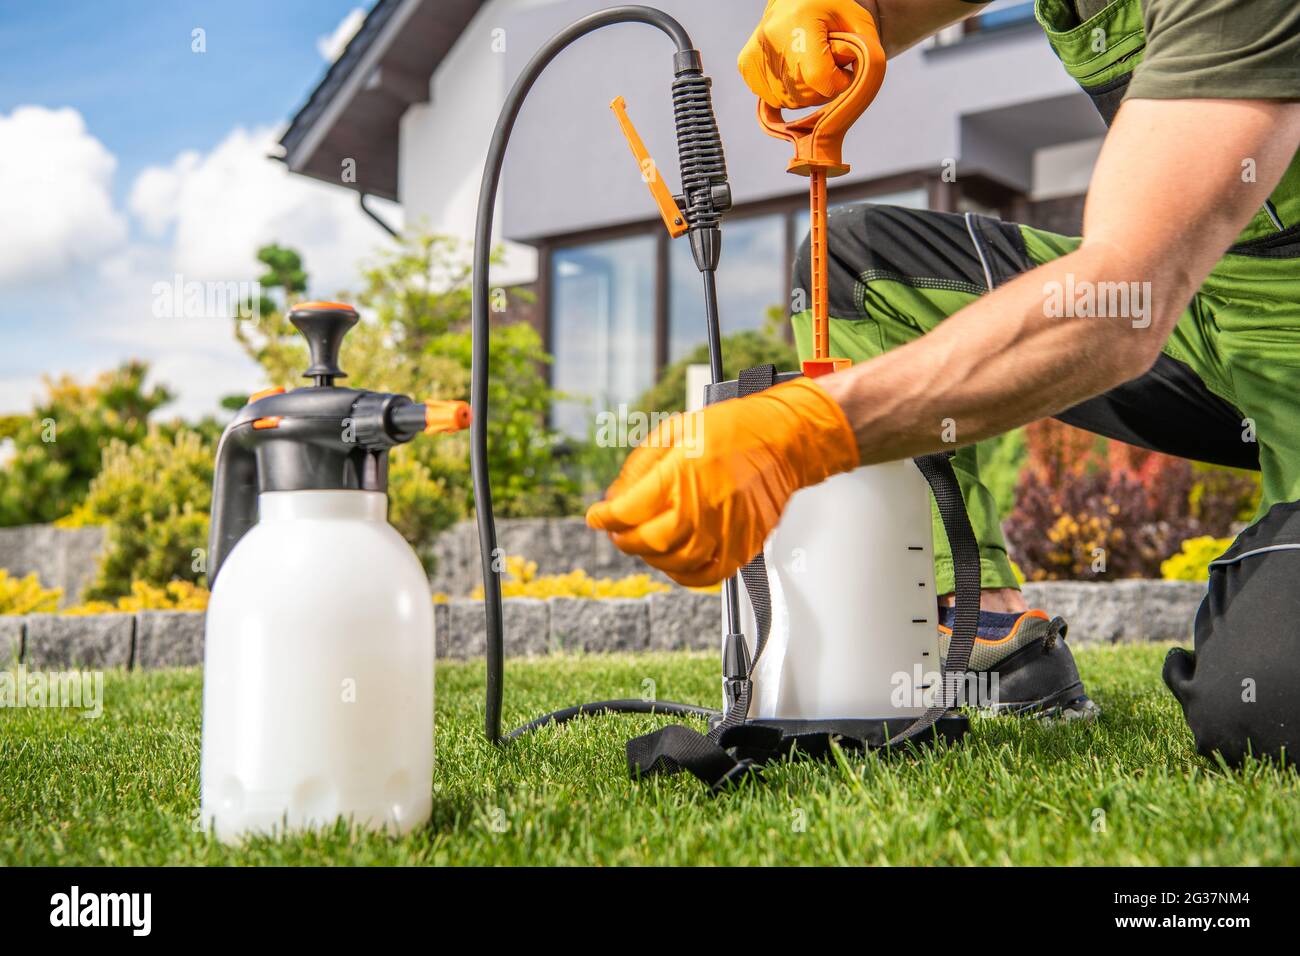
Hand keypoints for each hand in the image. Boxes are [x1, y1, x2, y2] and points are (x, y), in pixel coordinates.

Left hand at [586, 377, 859, 585]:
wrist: (783, 440)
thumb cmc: (733, 430)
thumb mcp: (675, 430)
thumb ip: (640, 466)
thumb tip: (615, 497)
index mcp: (683, 472)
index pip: (628, 509)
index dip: (604, 517)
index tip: (597, 517)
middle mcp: (704, 505)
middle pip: (649, 540)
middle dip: (624, 539)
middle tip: (618, 532)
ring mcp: (726, 529)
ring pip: (674, 562)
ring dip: (650, 556)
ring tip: (645, 543)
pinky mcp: (743, 545)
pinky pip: (706, 575)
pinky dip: (683, 574)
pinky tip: (673, 561)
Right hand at [739, 0, 880, 108]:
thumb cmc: (829, 9)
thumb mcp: (856, 21)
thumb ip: (865, 52)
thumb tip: (852, 85)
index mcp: (799, 21)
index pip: (820, 79)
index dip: (838, 81)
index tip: (842, 69)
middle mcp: (771, 38)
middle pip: (805, 94)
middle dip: (824, 87)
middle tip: (826, 62)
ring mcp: (755, 54)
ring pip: (790, 101)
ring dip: (806, 91)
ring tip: (808, 63)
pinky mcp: (746, 65)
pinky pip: (774, 98)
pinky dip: (789, 91)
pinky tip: (793, 70)